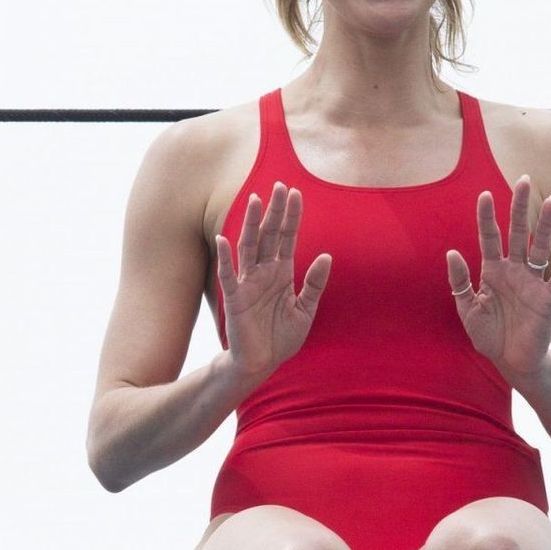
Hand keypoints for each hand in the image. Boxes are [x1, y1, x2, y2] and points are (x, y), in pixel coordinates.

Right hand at [216, 183, 330, 379]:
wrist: (262, 364)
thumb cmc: (281, 337)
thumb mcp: (306, 310)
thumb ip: (314, 284)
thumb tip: (326, 256)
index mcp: (282, 273)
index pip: (287, 238)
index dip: (291, 216)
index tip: (296, 193)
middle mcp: (264, 272)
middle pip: (269, 235)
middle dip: (274, 211)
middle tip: (280, 186)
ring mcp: (248, 283)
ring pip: (249, 247)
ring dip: (252, 224)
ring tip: (255, 200)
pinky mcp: (235, 299)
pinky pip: (228, 275)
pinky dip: (225, 257)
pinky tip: (224, 238)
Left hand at [447, 177, 550, 381]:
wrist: (511, 362)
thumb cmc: (489, 335)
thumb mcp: (467, 310)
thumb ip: (459, 283)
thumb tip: (451, 253)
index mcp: (492, 272)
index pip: (489, 237)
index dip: (486, 217)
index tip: (484, 194)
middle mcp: (514, 271)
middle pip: (518, 233)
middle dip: (520, 207)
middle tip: (524, 181)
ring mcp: (532, 282)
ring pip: (540, 247)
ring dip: (546, 225)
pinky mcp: (548, 299)